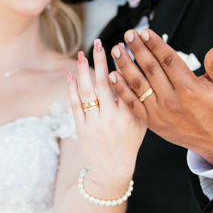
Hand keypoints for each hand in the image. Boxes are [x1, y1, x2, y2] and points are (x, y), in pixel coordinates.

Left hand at [67, 39, 146, 198]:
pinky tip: (71, 74)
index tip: (119, 49)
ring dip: (83, 70)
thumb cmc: (129, 143)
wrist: (112, 169)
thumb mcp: (141, 123)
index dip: (121, 65)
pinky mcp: (81, 127)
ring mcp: (94, 122)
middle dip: (100, 60)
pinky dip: (72, 88)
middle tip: (99, 43)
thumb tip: (136, 73)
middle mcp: (111, 118)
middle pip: (104, 83)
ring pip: (87, 91)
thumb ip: (138, 100)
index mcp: (129, 116)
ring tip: (82, 53)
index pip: (125, 84)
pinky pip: (75, 103)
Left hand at [110, 29, 212, 165]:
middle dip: (137, 49)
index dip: (155, 44)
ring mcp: (160, 112)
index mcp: (189, 89)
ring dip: (125, 65)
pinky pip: (133, 103)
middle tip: (128, 34)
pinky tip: (114, 75)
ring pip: (138, 84)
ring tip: (117, 50)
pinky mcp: (152, 122)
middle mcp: (172, 100)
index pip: (168, 60)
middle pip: (150, 69)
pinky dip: (122, 89)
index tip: (145, 32)